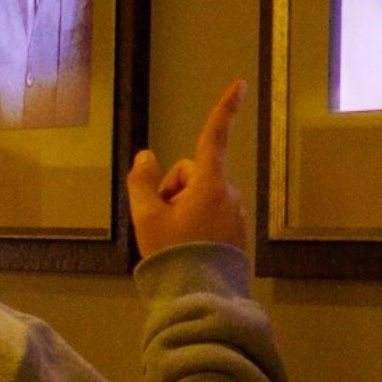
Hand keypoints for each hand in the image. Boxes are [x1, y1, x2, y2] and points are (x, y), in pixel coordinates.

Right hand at [128, 81, 248, 260]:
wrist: (201, 298)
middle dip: (174, 189)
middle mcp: (229, 194)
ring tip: (172, 239)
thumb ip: (142, 183)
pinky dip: (197, 222)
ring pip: (201, 196)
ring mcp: (236, 214)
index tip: (239, 83)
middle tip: (159, 220)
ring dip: (184, 208)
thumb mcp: (146, 218)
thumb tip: (146, 157)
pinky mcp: (238, 232)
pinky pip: (212, 214)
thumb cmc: (172, 255)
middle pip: (193, 174)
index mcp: (209, 184)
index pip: (213, 138)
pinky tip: (187, 248)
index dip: (224, 109)